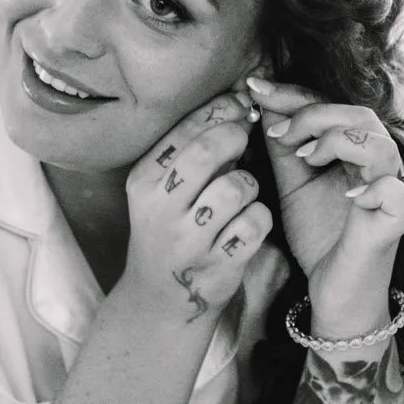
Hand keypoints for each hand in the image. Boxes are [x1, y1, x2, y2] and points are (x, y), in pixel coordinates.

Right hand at [120, 88, 273, 327]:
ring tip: (242, 194)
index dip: (221, 109)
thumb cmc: (170, 230)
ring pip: (237, 187)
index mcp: (143, 182)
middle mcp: (160, 210)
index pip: (185, 129)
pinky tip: (248, 223)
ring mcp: (188, 241)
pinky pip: (255, 223)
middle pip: (208, 151)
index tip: (240, 104)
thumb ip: (194, 151)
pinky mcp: (217, 266)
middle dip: (235, 136)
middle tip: (243, 139)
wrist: (159, 301)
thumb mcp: (163, 191)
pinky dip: (260, 217)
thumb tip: (240, 102)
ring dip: (249, 184)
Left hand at [247, 75, 403, 335]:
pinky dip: (373, 188)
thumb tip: (262, 100)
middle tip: (277, 133)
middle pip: (359, 116)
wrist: (334, 292)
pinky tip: (346, 195)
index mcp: (356, 151)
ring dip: (337, 141)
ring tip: (306, 158)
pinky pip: (397, 194)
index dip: (294, 94)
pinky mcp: (399, 222)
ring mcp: (394, 191)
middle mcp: (380, 165)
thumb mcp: (292, 184)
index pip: (331, 108)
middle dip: (312, 115)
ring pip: (380, 144)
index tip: (253, 86)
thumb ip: (283, 146)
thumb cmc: (319, 236)